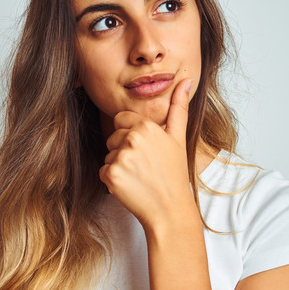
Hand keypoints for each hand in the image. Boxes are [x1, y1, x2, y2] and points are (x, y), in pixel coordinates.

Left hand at [99, 79, 195, 230]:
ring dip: (119, 165)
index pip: (121, 119)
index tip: (144, 150)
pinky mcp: (110, 175)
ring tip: (139, 176)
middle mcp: (132, 139)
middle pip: (112, 137)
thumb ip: (179, 107)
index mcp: (146, 127)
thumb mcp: (178, 138)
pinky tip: (131, 185)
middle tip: (144, 166)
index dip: (130, 134)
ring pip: (108, 154)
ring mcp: (120, 157)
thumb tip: (185, 81)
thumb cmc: (174, 173)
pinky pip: (103, 170)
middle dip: (124, 149)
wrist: (169, 208)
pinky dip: (113, 180)